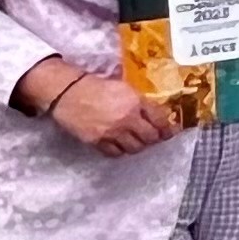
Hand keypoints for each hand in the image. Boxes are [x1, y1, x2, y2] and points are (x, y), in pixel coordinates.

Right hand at [48, 67, 173, 156]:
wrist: (69, 92)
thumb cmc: (98, 86)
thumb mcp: (125, 88)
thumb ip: (141, 102)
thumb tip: (157, 114)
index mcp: (136, 103)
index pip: (160, 121)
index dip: (167, 129)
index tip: (169, 132)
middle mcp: (126, 119)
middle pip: (150, 137)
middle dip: (154, 139)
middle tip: (153, 137)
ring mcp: (112, 132)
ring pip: (135, 148)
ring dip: (138, 145)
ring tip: (136, 141)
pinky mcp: (97, 141)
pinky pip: (115, 153)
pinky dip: (120, 150)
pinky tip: (120, 145)